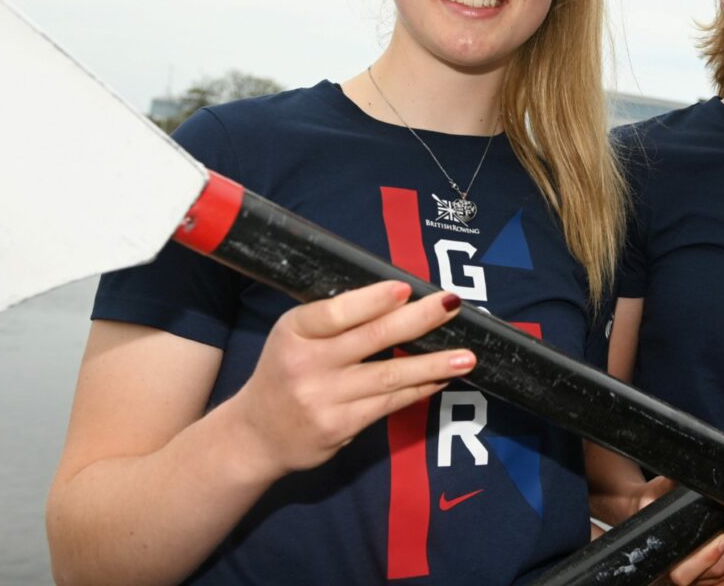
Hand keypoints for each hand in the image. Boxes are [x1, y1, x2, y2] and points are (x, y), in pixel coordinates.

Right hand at [229, 281, 472, 476]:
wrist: (257, 434)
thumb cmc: (286, 371)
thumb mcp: (295, 336)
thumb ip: (335, 320)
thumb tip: (398, 297)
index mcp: (294, 331)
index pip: (335, 312)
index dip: (372, 301)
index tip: (405, 289)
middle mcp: (306, 364)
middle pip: (372, 338)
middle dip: (418, 320)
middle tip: (451, 306)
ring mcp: (324, 399)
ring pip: (389, 376)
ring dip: (433, 363)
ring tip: (466, 355)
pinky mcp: (340, 426)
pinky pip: (389, 403)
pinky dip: (419, 388)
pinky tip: (441, 378)